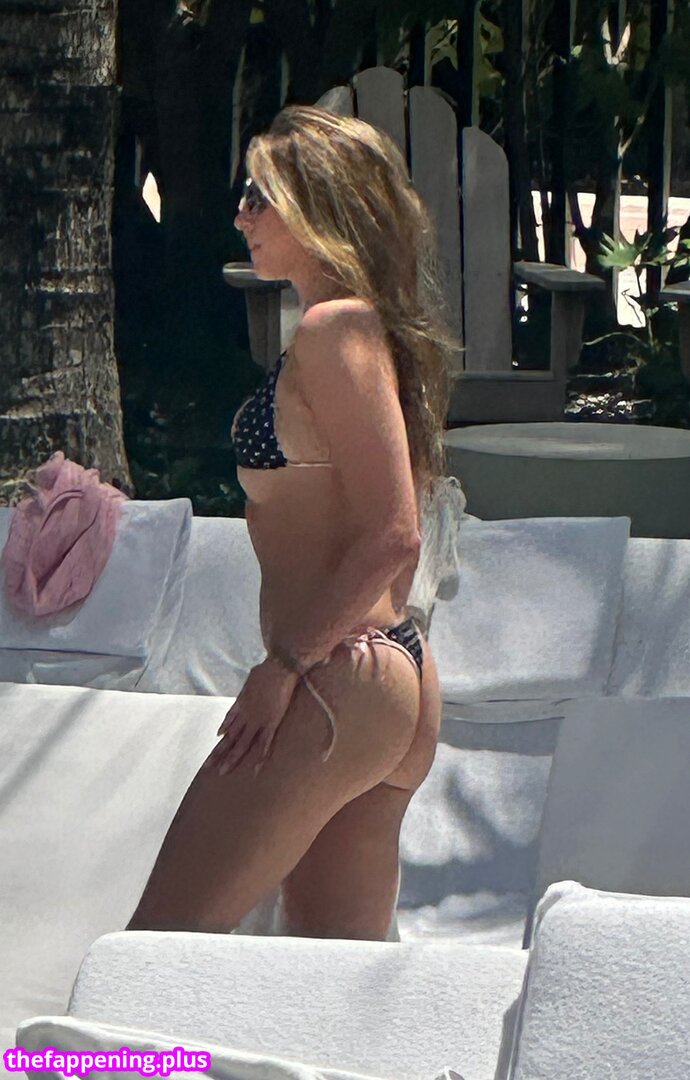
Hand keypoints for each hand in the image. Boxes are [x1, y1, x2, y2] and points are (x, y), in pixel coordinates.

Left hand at [202, 659, 299, 776]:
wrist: (278, 667)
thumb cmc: (266, 670)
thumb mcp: (250, 680)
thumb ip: (246, 691)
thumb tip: (246, 691)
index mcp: (242, 705)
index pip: (229, 724)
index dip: (222, 734)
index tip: (216, 741)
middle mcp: (246, 716)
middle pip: (229, 738)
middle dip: (218, 753)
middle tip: (207, 767)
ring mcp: (257, 720)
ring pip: (242, 744)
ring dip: (232, 759)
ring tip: (222, 773)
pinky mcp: (271, 723)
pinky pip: (264, 743)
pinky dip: (260, 757)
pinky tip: (255, 770)